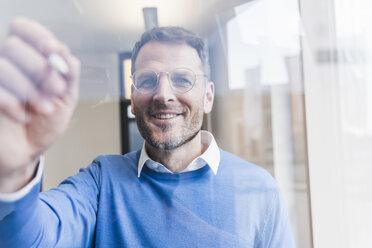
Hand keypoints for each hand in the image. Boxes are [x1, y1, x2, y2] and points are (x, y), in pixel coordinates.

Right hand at [0, 17, 79, 191]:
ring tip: (44, 108)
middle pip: (13, 46)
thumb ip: (68, 73)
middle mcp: (6, 65)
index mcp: (28, 59)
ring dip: (29, 89)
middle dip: (40, 69)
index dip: (37, 35)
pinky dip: (13, 103)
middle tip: (56, 90)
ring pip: (2, 65)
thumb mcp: (65, 97)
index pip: (23, 29)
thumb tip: (64, 52)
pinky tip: (24, 116)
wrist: (28, 151)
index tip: (52, 50)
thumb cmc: (45, 122)